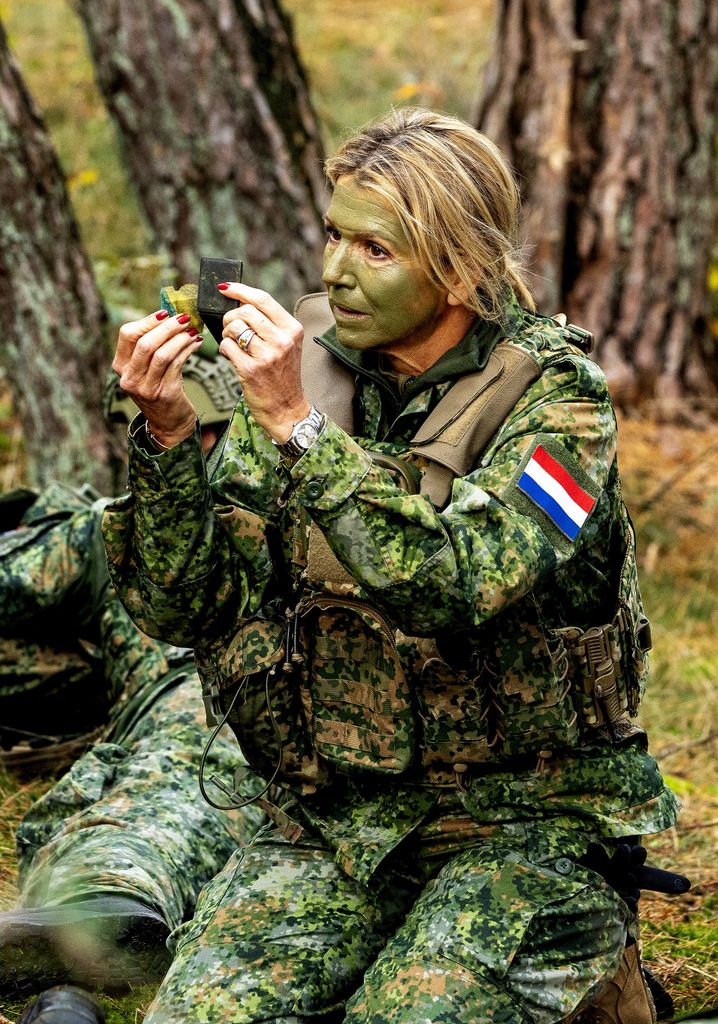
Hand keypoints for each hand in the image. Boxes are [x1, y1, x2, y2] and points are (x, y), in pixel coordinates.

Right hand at [113, 310, 202, 446]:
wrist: (168, 423)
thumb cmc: (159, 388)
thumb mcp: (146, 368)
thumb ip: (150, 345)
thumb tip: (169, 315)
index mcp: (120, 366)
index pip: (128, 334)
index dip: (148, 320)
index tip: (166, 313)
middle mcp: (129, 378)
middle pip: (145, 343)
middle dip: (167, 327)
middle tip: (184, 318)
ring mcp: (146, 388)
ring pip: (162, 353)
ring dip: (180, 338)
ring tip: (193, 330)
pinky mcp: (164, 393)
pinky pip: (177, 364)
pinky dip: (188, 350)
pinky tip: (196, 343)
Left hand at [218, 282, 309, 441]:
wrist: (287, 409)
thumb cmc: (283, 376)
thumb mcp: (286, 345)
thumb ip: (269, 324)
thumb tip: (239, 302)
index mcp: (292, 329)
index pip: (263, 299)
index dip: (240, 290)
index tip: (225, 288)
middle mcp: (282, 340)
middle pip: (245, 311)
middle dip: (231, 317)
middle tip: (230, 328)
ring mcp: (267, 355)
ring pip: (234, 327)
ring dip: (227, 333)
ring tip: (233, 343)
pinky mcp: (251, 370)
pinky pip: (227, 346)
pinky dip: (225, 349)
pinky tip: (232, 357)